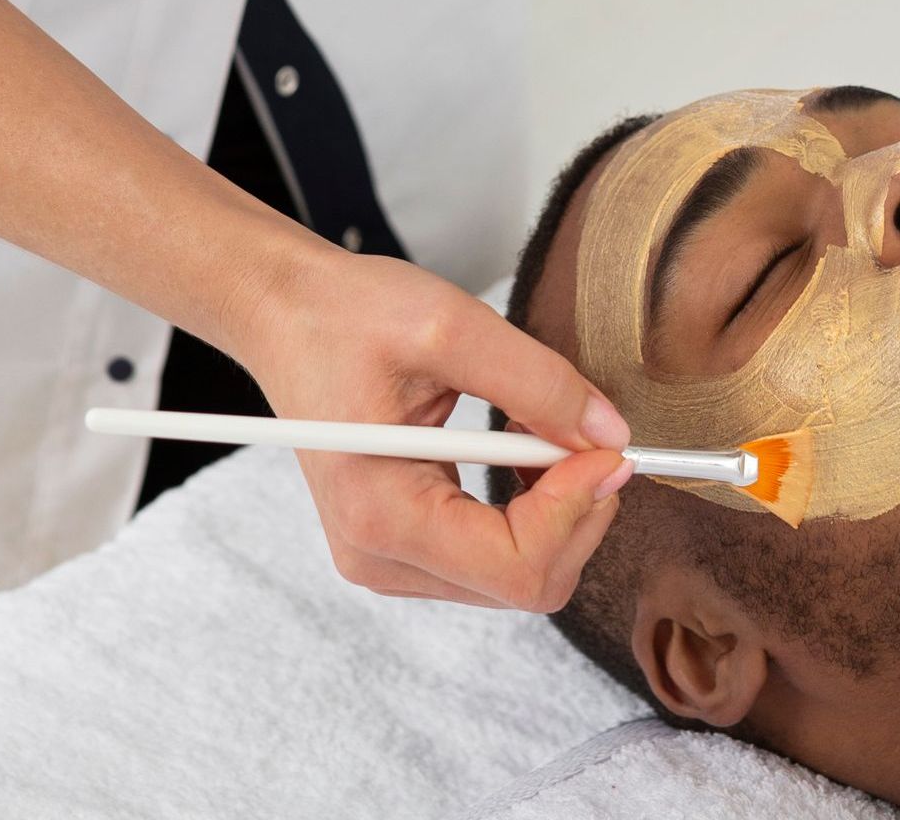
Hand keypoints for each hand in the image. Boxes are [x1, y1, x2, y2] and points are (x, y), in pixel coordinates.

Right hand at [232, 245, 633, 610]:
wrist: (289, 315)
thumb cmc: (348, 316)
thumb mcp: (451, 326)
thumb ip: (538, 384)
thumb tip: (610, 436)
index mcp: (378, 512)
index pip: (516, 567)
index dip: (578, 510)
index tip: (606, 446)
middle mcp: (379, 555)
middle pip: (525, 583)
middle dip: (577, 511)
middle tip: (589, 434)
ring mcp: (390, 558)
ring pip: (519, 575)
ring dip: (556, 508)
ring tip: (541, 430)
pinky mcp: (405, 546)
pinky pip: (497, 555)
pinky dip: (531, 507)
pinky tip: (521, 449)